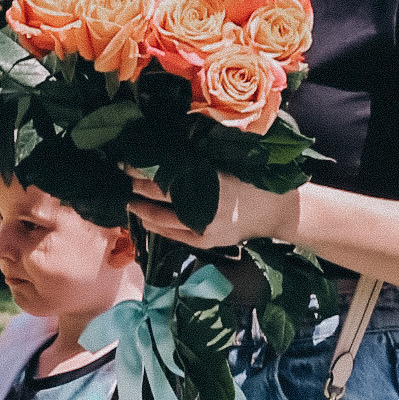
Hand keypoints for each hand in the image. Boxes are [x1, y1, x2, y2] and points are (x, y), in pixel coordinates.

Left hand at [126, 171, 298, 250]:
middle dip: (138, 189)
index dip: (143, 172)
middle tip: (124, 179)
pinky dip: (157, 228)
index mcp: (210, 183)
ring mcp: (203, 229)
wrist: (275, 212)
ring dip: (143, 210)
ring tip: (130, 201)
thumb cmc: (252, 183)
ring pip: (162, 221)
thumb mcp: (226, 166)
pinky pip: (173, 236)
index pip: (166, 178)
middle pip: (160, 198)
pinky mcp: (204, 243)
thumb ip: (198, 164)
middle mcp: (204, 207)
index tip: (128, 165)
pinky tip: (146, 220)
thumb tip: (166, 156)